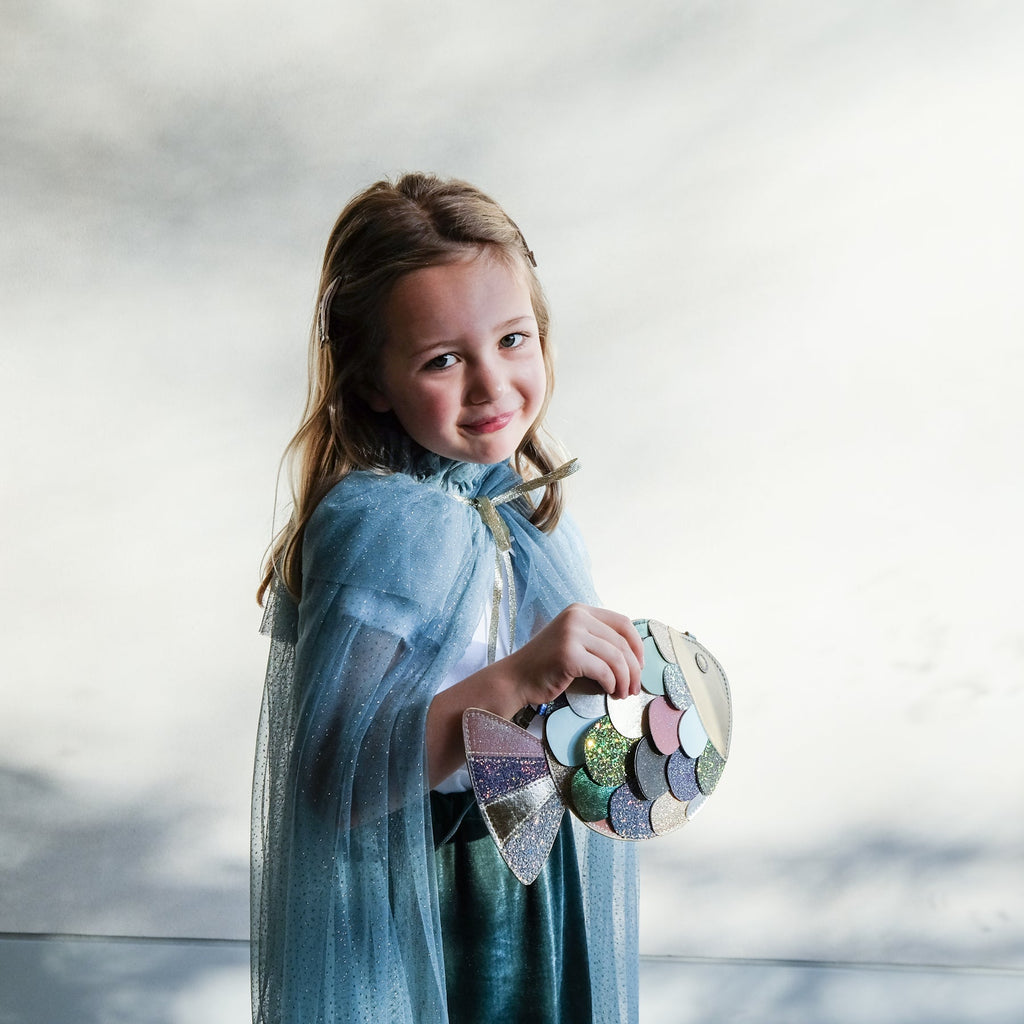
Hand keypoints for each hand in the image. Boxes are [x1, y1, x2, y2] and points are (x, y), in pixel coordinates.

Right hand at [504, 603, 643, 708]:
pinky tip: (609, 692)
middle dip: (633, 670)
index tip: (639, 666)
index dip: (637, 646)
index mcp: (580, 611)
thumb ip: (597, 639)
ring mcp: (571, 634)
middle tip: (633, 689)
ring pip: (616, 658)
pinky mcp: (568, 654)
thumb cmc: (547, 665)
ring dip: (624, 680)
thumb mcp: (573, 641)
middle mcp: (576, 617)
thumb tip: (635, 655)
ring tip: (622, 694)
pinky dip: (611, 684)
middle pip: (622, 643)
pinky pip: (604, 671)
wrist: (516, 678)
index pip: (623, 623)